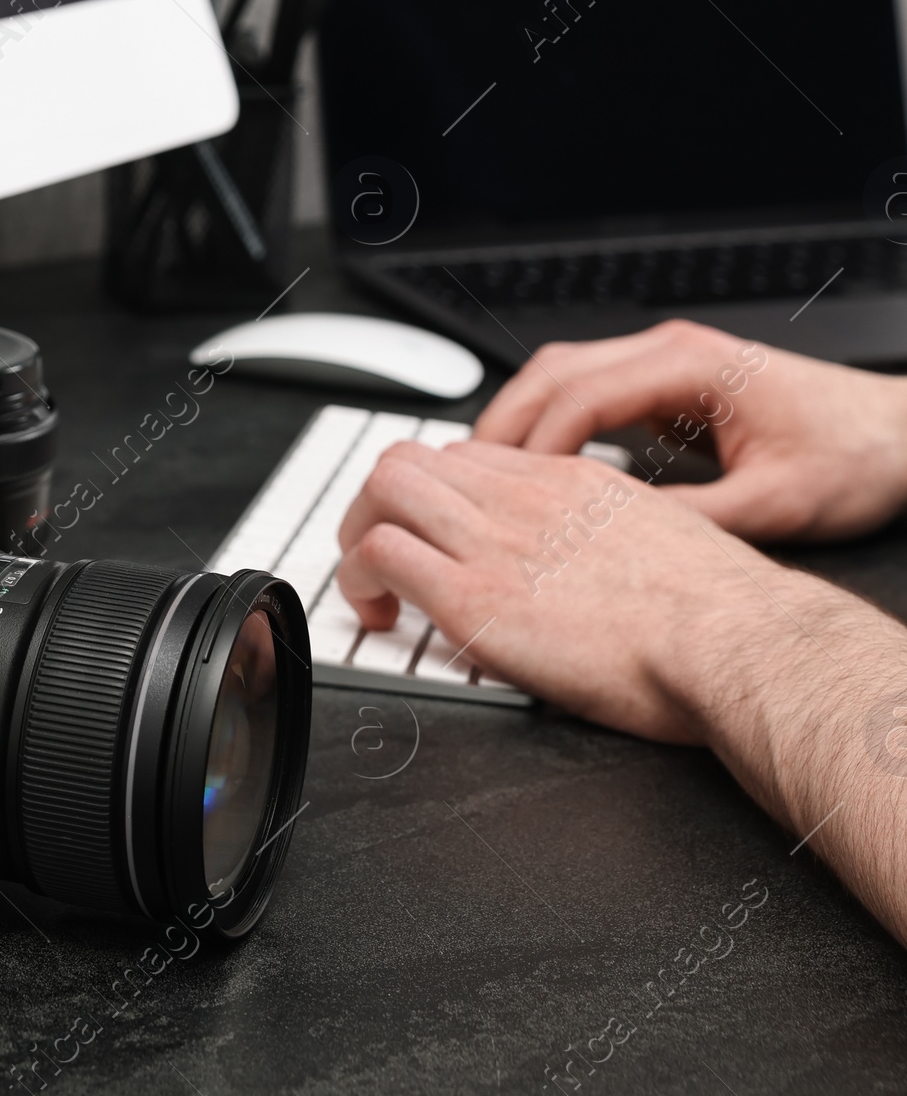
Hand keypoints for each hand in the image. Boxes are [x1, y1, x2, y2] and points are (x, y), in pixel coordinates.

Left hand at [334, 437, 824, 741]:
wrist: (735, 641)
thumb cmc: (721, 613)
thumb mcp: (661, 539)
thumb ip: (611, 536)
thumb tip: (595, 563)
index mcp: (571, 482)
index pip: (471, 454)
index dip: (438, 491)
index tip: (434, 528)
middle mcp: (525, 498)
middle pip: (414, 458)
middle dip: (380, 504)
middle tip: (381, 553)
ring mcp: (495, 542)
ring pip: (384, 488)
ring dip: (360, 534)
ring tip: (369, 585)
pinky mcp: (476, 599)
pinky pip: (382, 555)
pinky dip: (359, 579)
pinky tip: (377, 615)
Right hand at [470, 319, 906, 542]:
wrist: (899, 435)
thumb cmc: (852, 457)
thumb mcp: (774, 505)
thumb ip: (694, 521)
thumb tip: (620, 546)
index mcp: (692, 366)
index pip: (582, 393)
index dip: (533, 443)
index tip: (500, 488)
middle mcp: (672, 352)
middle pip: (556, 370)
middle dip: (505, 423)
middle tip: (463, 477)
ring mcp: (670, 363)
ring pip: (567, 375)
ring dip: (526, 422)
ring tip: (488, 477)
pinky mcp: (674, 385)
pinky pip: (595, 394)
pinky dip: (559, 428)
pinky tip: (544, 471)